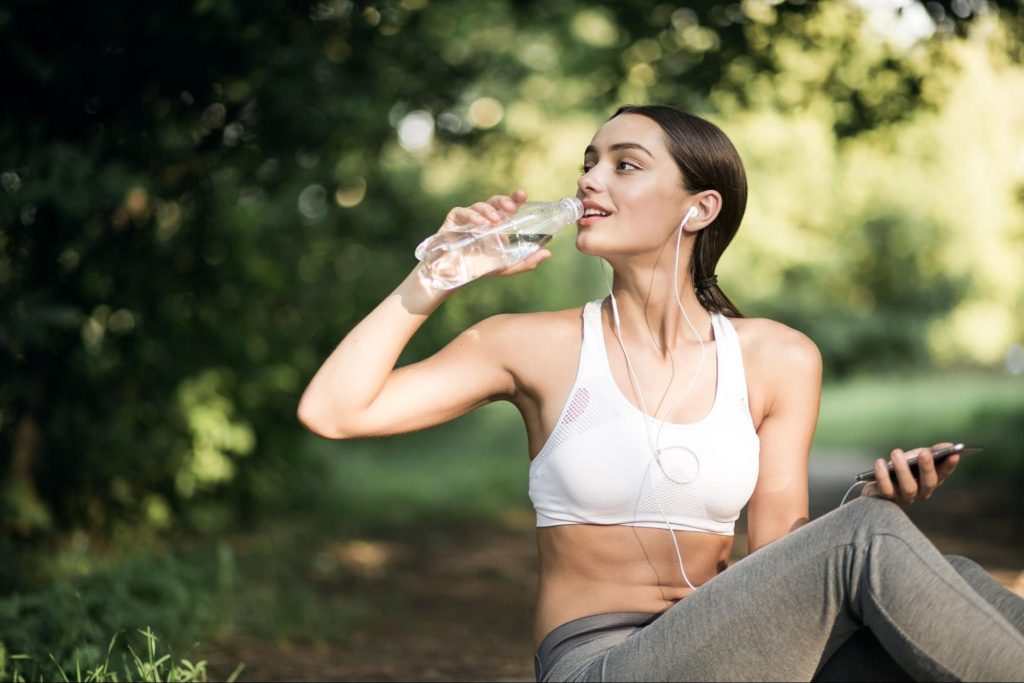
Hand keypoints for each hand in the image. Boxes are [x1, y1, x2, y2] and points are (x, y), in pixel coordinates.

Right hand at [430, 189, 551, 278]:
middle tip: (511, 207)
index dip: (515, 198)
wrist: (456, 274)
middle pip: (495, 201)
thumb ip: (526, 261)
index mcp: (498, 224)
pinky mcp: (454, 219)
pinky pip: (462, 211)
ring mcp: (469, 217)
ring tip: (495, 220)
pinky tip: (479, 223)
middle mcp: (484, 217)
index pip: (508, 206)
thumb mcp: (506, 266)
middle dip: (504, 201)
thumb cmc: (481, 267)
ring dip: (489, 210)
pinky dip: (472, 215)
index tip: (522, 196)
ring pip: (480, 205)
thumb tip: (547, 253)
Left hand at [861, 441, 959, 504]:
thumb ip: (931, 452)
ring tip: (896, 452)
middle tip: (924, 453)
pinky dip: (882, 475)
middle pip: (929, 483)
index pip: (944, 474)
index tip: (954, 454)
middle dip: (928, 468)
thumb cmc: (900, 469)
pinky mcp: (887, 499)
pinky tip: (880, 462)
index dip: (949, 465)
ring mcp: (905, 497)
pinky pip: (886, 489)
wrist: (875, 485)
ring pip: (909, 487)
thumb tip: (949, 446)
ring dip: (903, 469)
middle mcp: (921, 492)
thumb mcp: (915, 457)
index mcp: (930, 481)